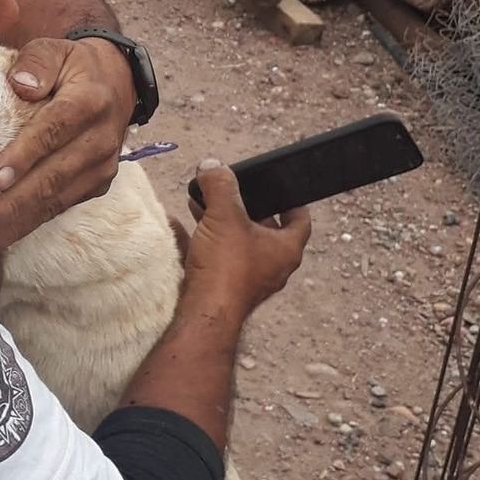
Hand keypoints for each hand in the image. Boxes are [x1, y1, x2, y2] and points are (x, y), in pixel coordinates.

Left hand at [0, 36, 135, 294]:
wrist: (117, 83)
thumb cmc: (72, 67)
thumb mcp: (55, 49)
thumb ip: (37, 61)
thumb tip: (21, 83)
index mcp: (90, 101)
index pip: (54, 130)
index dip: (25, 155)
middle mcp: (102, 138)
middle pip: (55, 177)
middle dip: (16, 207)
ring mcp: (103, 166)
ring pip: (58, 200)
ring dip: (20, 225)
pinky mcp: (98, 185)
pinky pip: (63, 207)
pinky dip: (32, 225)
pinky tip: (4, 238)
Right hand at [184, 161, 310, 318]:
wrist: (203, 313)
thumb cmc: (226, 268)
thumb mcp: (224, 216)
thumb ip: (219, 186)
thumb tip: (211, 166)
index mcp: (285, 249)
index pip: (300, 219)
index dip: (292, 201)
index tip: (281, 188)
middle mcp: (271, 267)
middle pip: (264, 231)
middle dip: (245, 209)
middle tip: (231, 192)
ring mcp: (248, 281)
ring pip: (238, 245)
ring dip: (222, 225)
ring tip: (201, 205)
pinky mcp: (223, 289)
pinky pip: (215, 259)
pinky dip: (201, 243)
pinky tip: (180, 228)